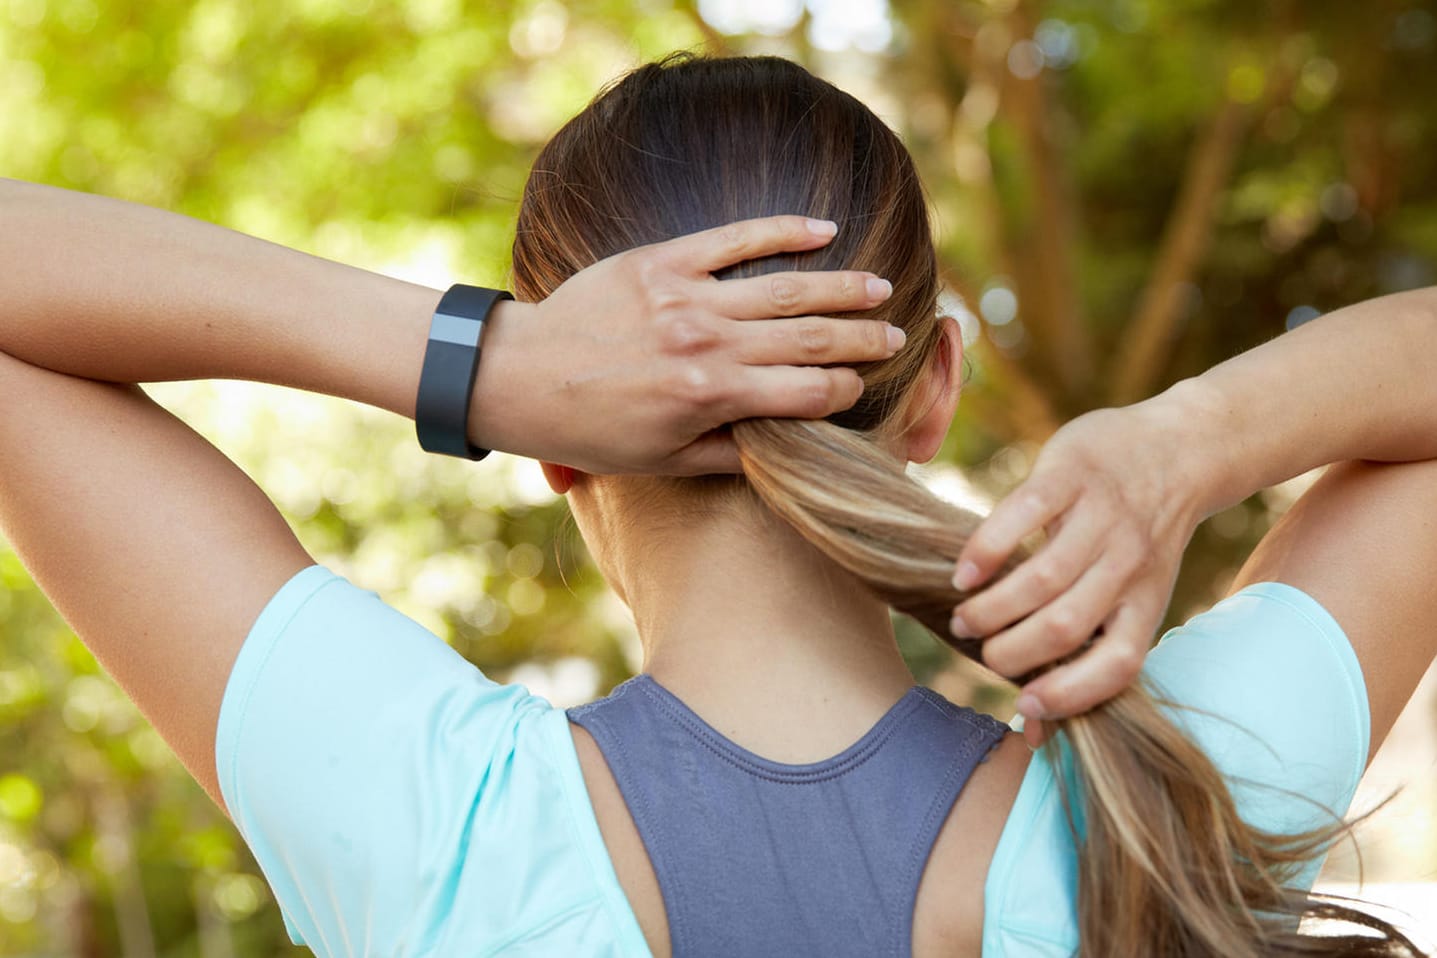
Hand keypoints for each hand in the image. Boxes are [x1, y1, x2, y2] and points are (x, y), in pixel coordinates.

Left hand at [476, 215, 900, 473]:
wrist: (520, 377)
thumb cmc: (592, 430)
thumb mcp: (663, 461)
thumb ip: (730, 455)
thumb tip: (786, 449)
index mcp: (712, 397)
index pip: (807, 391)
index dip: (846, 391)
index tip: (866, 388)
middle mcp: (708, 343)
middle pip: (810, 336)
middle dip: (862, 339)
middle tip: (896, 337)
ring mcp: (687, 296)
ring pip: (786, 287)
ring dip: (841, 287)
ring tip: (880, 288)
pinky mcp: (663, 261)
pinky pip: (735, 238)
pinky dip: (783, 232)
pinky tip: (823, 230)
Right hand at [948, 403, 1205, 745]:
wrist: (1178, 450)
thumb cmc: (1138, 538)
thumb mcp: (1135, 595)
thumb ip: (1089, 648)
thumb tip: (1031, 730)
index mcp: (1146, 602)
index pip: (1115, 664)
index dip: (1069, 694)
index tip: (1022, 705)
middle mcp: (1129, 564)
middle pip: (1063, 625)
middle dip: (1009, 650)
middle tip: (978, 647)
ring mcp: (1102, 517)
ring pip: (1040, 578)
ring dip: (991, 607)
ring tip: (963, 615)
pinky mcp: (1072, 474)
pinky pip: (1022, 515)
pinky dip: (986, 550)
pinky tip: (964, 571)